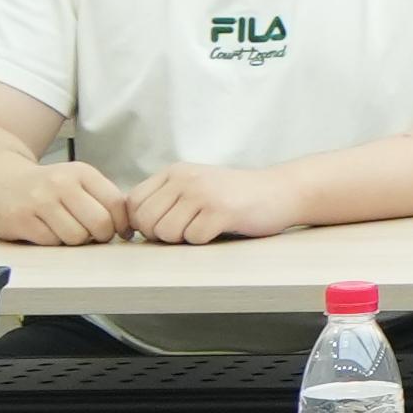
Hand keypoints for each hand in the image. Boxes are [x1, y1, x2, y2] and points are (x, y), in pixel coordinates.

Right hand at [0, 157, 134, 246]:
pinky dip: (53, 241)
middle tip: (92, 234)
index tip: (118, 231)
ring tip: (65, 229)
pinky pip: (51, 242)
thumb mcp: (78, 181)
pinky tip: (46, 229)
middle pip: (99, 223)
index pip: (116, 204)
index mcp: (81, 172)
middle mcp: (60, 183)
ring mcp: (38, 201)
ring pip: (76, 237)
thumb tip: (129, 228)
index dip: (121, 224)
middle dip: (100, 235)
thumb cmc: (48, 187)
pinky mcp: (19, 219)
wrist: (0, 181)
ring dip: (75, 240)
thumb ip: (104, 199)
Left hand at [123, 163, 300, 244]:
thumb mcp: (196, 185)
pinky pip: (194, 238)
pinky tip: (220, 229)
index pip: (133, 202)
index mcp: (175, 172)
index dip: (141, 223)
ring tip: (202, 228)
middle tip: (184, 232)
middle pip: (146, 220)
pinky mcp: (222, 210)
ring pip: (167, 232)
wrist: (282, 191)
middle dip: (160, 235)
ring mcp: (203, 193)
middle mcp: (185, 178)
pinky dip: (204, 241)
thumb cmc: (236, 195)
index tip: (160, 229)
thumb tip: (131, 225)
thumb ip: (166, 197)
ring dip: (183, 239)